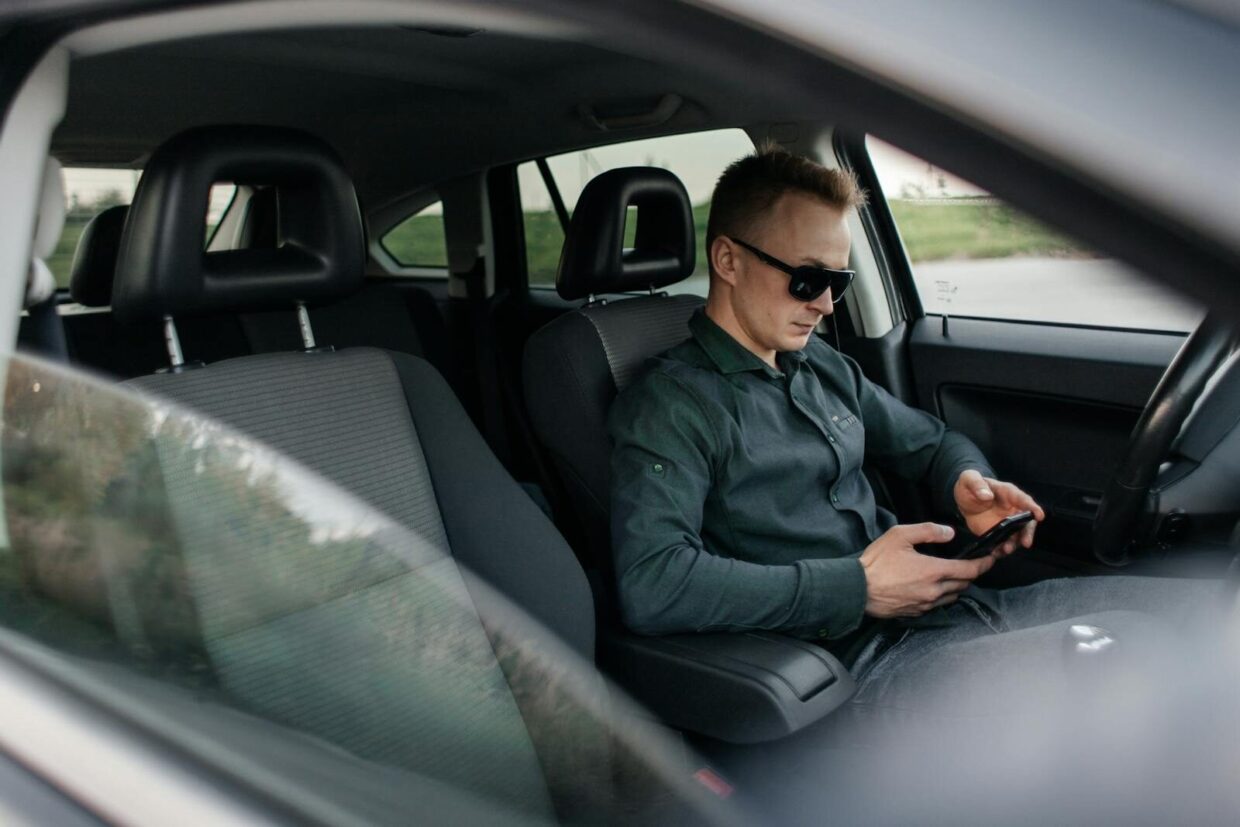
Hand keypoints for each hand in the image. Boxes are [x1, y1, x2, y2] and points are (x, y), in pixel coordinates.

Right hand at [858, 523, 994, 617]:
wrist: (857, 590)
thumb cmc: (876, 562)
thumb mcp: (899, 536)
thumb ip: (927, 532)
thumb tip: (949, 533)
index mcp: (934, 571)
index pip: (970, 570)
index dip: (984, 564)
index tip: (991, 558)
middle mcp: (934, 591)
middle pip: (964, 585)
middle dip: (970, 574)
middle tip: (972, 564)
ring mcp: (925, 604)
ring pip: (952, 596)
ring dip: (956, 586)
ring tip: (951, 575)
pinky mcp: (916, 612)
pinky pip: (936, 604)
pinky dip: (940, 595)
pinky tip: (931, 586)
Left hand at [953, 469, 1045, 555]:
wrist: (964, 499)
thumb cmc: (971, 486)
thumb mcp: (969, 479)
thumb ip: (977, 484)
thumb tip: (986, 495)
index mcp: (1009, 493)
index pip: (1024, 500)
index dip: (1033, 508)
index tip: (1039, 516)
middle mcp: (1013, 510)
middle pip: (1026, 522)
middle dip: (1027, 533)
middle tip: (1025, 543)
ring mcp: (1007, 523)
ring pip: (1016, 535)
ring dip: (1013, 543)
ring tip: (1006, 550)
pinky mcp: (998, 533)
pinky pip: (1002, 542)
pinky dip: (1000, 549)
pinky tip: (996, 553)